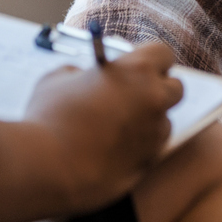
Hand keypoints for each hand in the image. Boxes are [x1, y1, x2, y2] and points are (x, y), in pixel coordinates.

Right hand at [20, 42, 184, 211]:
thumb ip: (81, 73)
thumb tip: (84, 78)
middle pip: (174, 88)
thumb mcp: (58, 79)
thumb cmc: (49, 119)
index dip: (148, 59)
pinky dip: (138, 148)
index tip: (133, 66)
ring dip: (147, 122)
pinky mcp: (148, 163)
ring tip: (115, 128)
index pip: (163, 54)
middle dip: (157, 89)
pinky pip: (151, 150)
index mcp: (137, 70)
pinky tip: (112, 150)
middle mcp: (154, 99)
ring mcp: (154, 134)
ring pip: (163, 122)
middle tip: (131, 95)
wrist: (47, 168)